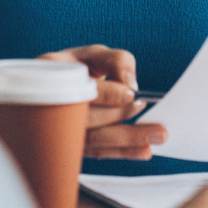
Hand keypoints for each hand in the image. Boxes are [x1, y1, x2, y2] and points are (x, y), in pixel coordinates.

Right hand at [39, 45, 167, 159]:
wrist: (55, 92)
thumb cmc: (78, 69)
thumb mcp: (93, 54)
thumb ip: (116, 60)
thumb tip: (130, 82)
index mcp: (54, 74)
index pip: (79, 87)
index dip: (106, 93)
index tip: (130, 93)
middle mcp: (51, 104)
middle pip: (87, 118)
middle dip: (121, 117)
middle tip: (148, 113)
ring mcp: (59, 131)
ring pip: (94, 140)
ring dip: (127, 140)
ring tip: (156, 135)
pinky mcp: (72, 148)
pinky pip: (98, 153)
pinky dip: (122, 152)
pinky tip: (143, 150)